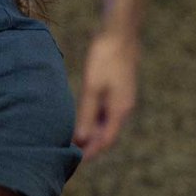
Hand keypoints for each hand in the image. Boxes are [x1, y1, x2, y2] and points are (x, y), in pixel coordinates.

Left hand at [73, 29, 138, 158]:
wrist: (119, 34)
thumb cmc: (104, 59)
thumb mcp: (92, 88)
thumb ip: (86, 114)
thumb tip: (81, 138)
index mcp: (119, 110)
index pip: (105, 141)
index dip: (90, 152)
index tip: (74, 162)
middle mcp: (124, 108)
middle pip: (107, 135)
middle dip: (90, 146)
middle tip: (71, 155)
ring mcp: (123, 99)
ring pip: (107, 124)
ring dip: (92, 134)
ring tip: (74, 141)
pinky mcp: (118, 90)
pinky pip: (106, 113)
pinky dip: (94, 121)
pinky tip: (82, 120)